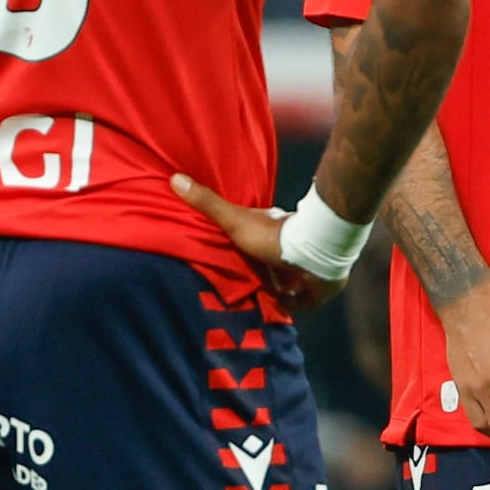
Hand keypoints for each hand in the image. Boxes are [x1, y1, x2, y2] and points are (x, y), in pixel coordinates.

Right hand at [172, 172, 351, 309]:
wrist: (313, 253)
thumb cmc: (273, 237)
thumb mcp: (234, 220)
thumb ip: (208, 204)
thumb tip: (175, 178)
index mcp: (268, 234)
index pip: (251, 244)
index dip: (241, 251)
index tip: (229, 261)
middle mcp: (287, 249)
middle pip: (268, 264)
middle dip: (258, 276)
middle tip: (240, 292)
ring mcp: (302, 270)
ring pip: (286, 282)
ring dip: (274, 292)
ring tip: (255, 306)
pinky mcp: (315, 289)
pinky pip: (302, 300)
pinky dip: (292, 304)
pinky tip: (278, 311)